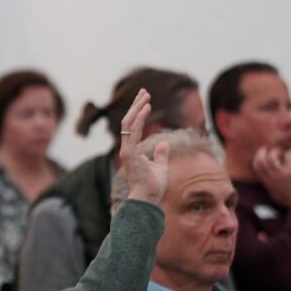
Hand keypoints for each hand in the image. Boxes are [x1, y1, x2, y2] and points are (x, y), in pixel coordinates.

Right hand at [118, 89, 170, 205]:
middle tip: (144, 91)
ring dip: (137, 107)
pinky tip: (146, 106)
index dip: (139, 112)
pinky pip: (134, 130)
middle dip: (136, 105)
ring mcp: (127, 150)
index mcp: (132, 151)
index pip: (133, 127)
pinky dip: (140, 117)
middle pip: (129, 121)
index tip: (146, 100)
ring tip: (146, 95)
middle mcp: (127, 149)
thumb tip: (163, 144)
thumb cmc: (153, 187)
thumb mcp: (160, 167)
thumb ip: (160, 155)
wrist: (148, 199)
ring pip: (129, 123)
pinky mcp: (129, 153)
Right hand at [250, 147, 290, 209]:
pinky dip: (287, 153)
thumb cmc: (290, 200)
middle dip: (262, 152)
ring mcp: (281, 175)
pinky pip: (287, 157)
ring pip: (271, 158)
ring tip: (280, 151)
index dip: (257, 158)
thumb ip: (270, 183)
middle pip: (260, 161)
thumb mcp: (274, 193)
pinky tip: (289, 155)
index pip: (256, 167)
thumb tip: (269, 173)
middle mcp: (272, 179)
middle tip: (267, 149)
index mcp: (267, 183)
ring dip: (274, 151)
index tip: (261, 154)